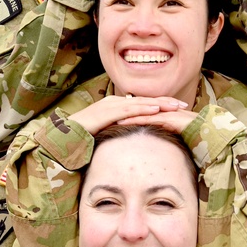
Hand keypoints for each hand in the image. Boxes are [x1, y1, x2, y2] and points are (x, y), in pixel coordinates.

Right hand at [71, 93, 189, 135]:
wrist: (62, 139)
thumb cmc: (83, 141)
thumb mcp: (107, 137)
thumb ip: (120, 137)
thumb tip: (134, 145)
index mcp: (116, 108)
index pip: (142, 105)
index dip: (161, 106)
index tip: (178, 110)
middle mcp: (114, 103)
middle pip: (145, 101)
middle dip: (165, 102)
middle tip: (184, 106)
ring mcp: (109, 106)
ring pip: (139, 103)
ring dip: (159, 103)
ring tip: (175, 105)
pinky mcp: (105, 112)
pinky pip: (128, 110)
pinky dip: (143, 108)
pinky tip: (156, 109)